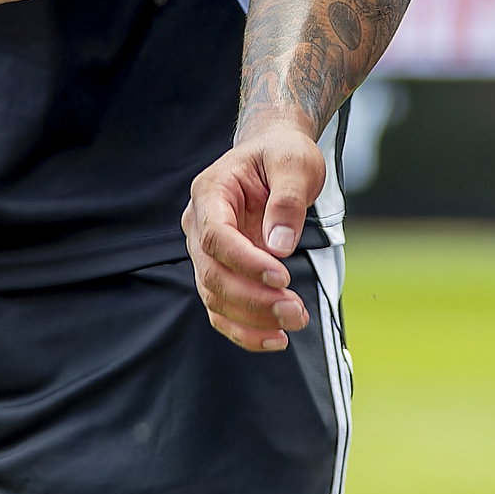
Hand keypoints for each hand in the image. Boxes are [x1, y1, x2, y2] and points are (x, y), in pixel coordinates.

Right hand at [183, 118, 328, 352]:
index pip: (216, 236)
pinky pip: (222, 308)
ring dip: (253, 318)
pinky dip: (245, 328)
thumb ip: (287, 201)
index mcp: (210, 193)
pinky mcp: (220, 270)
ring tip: (294, 323)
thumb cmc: (283, 154)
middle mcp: (199, 225)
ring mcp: (206, 251)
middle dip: (254, 298)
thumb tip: (280, 246)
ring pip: (215, 297)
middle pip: (213, 273)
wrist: (275, 155)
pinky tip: (275, 339)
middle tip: (295, 310)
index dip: (245, 262)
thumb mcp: (295, 163)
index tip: (282, 276)